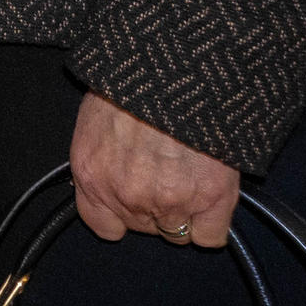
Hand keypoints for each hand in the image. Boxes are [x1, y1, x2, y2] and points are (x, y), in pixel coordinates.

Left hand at [72, 91, 241, 247]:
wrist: (173, 67)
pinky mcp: (209, 199)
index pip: (103, 226)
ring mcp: (169, 201)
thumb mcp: (98, 119)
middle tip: (167, 173)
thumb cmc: (132, 81)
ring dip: (185, 212)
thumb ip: (104, 159)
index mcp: (92, 175)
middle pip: (144, 228)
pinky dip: (213, 222)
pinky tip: (212, 196)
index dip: (122, 215)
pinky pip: (210, 237)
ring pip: (177, 233)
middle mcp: (126, 196)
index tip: (134, 200)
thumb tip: (116, 172)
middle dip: (155, 207)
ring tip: (189, 176)